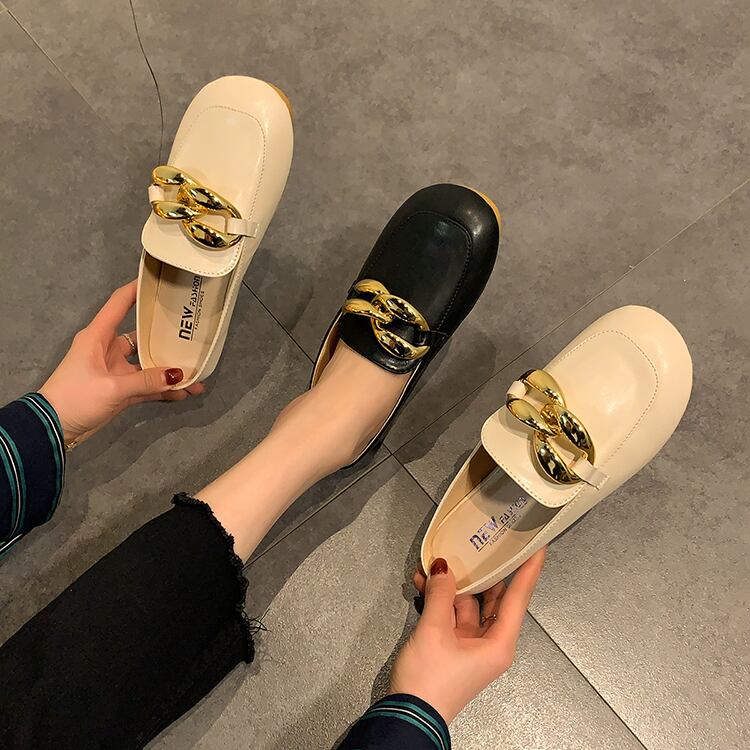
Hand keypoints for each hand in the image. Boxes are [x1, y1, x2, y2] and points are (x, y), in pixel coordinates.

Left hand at [39, 280, 204, 444]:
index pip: (119, 303)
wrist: (52, 428)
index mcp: (98, 336)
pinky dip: (162, 390)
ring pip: (148, 366)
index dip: (138, 289)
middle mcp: (108, 349)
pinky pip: (146, 386)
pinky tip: (182, 393)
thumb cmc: (74, 397)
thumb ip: (147, 381)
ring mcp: (115, 371)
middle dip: (167, 340)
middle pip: (143, 336)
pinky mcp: (119, 390)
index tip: (161, 281)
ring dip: (169, 372)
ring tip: (195, 376)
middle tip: (192, 335)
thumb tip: (179, 375)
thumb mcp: (112, 387)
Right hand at [389, 548, 545, 723]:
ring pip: (468, 603)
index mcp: (499, 644)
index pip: (519, 597)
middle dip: (483, 572)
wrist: (407, 716)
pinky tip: (424, 583)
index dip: (529, 569)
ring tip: (436, 563)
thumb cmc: (429, 682)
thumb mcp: (434, 630)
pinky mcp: (454, 646)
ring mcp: (471, 644)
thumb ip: (440, 594)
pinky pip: (451, 614)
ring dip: (452, 585)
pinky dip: (439, 599)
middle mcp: (490, 643)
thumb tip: (442, 567)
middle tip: (483, 544)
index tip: (538, 546)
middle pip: (494, 598)